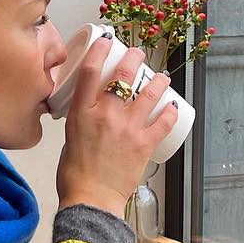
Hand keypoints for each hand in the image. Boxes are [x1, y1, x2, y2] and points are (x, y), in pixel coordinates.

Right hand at [55, 45, 175, 217]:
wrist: (90, 202)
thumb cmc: (74, 177)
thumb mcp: (69, 141)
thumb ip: (81, 124)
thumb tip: (91, 117)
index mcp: (81, 113)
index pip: (90, 70)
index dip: (100, 49)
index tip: (107, 40)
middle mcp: (105, 115)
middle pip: (123, 74)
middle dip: (134, 58)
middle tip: (139, 54)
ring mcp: (127, 128)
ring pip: (149, 93)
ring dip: (158, 80)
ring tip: (162, 77)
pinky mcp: (143, 144)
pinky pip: (163, 122)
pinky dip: (171, 112)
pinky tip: (174, 107)